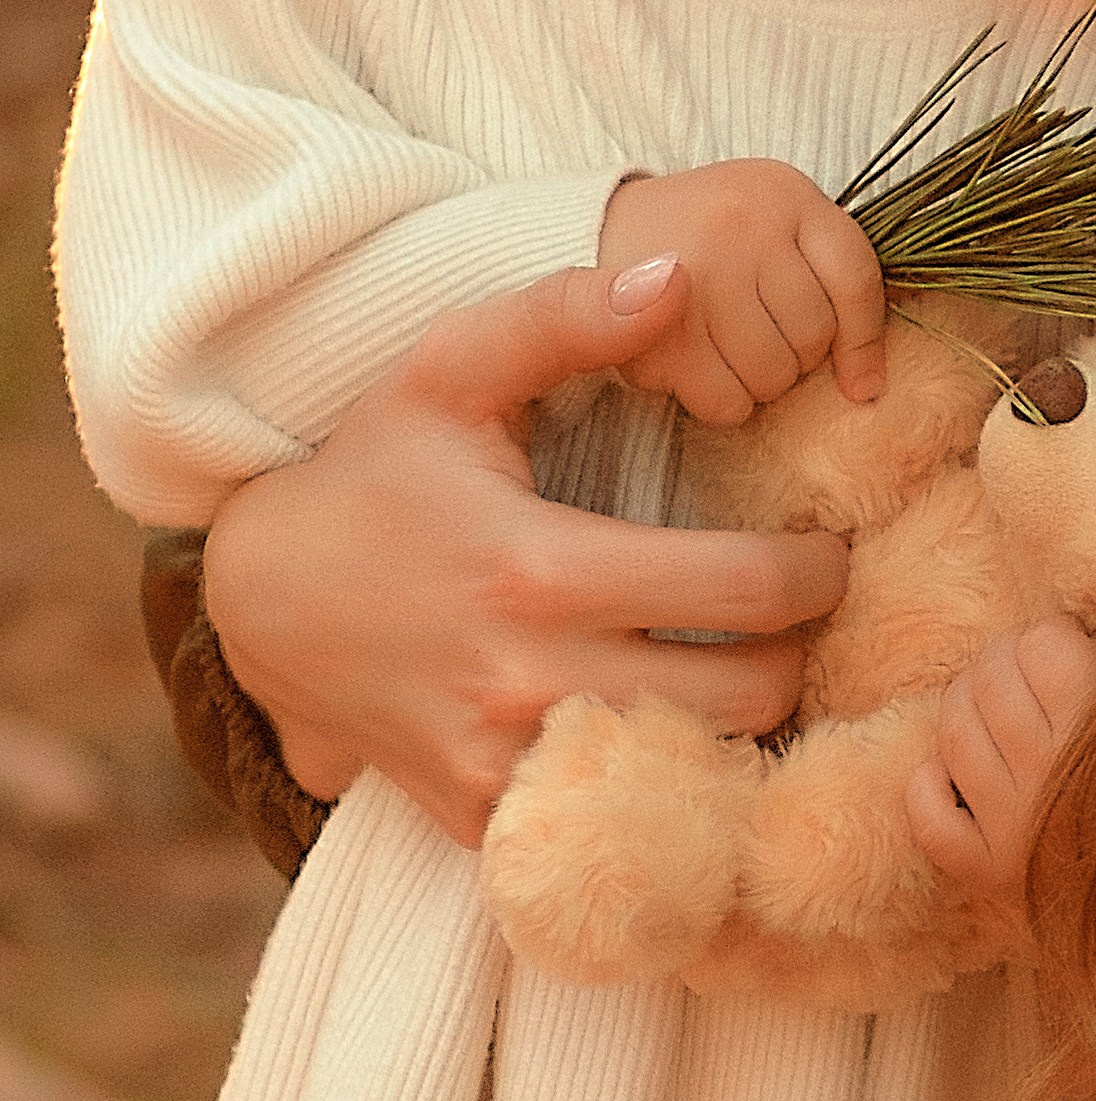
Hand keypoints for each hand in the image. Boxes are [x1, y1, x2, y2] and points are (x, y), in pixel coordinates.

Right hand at [203, 257, 849, 845]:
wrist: (262, 598)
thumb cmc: (379, 467)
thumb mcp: (454, 365)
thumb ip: (565, 315)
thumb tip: (674, 277)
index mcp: (538, 569)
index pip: (742, 591)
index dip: (816, 570)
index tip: (827, 547)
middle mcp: (527, 684)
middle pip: (747, 698)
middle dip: (799, 649)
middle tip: (800, 609)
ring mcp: (503, 768)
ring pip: (697, 773)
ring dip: (746, 722)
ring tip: (750, 661)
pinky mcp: (483, 821)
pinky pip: (622, 823)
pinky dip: (668, 779)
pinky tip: (677, 721)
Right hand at [598, 158, 887, 421]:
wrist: (607, 225)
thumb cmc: (717, 234)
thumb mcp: (781, 224)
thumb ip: (834, 280)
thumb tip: (867, 387)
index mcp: (784, 194)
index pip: (855, 280)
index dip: (865, 341)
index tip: (861, 383)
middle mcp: (742, 226)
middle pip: (813, 336)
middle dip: (799, 355)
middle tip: (764, 335)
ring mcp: (695, 276)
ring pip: (772, 376)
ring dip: (761, 382)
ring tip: (733, 348)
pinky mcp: (655, 329)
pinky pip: (724, 403)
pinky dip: (723, 401)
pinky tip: (703, 367)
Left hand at [904, 618, 1095, 899]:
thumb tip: (1082, 628)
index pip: (1042, 642)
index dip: (1054, 636)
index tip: (1069, 650)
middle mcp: (1051, 779)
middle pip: (989, 678)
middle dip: (1004, 660)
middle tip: (1028, 674)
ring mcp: (1012, 830)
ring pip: (952, 733)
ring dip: (964, 705)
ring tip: (995, 710)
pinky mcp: (987, 873)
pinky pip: (927, 815)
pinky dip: (930, 783)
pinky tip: (959, 773)